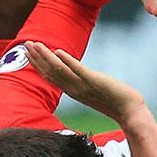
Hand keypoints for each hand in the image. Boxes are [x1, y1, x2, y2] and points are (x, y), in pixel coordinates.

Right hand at [24, 41, 147, 124]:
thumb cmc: (114, 101)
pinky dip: (68, 62)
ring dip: (46, 57)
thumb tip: (75, 75)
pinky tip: (59, 51)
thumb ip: (81, 83)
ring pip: (60, 70)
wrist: (129, 112)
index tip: (27, 52)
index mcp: (72, 91)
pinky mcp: (95, 81)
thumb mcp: (92, 90)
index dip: (37, 64)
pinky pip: (79, 71)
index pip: (50, 76)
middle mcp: (74, 89)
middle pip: (50, 72)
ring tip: (36, 44)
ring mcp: (83, 86)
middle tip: (26, 44)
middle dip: (37, 58)